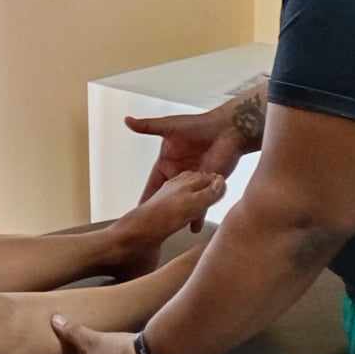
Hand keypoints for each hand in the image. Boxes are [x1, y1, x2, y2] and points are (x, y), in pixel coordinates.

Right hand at [126, 104, 249, 219]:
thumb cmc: (199, 124)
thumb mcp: (170, 126)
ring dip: (178, 216)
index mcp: (168, 163)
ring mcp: (196, 181)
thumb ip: (148, 126)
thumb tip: (126, 120)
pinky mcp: (210, 184)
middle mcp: (180, 174)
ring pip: (184, 202)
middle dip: (160, 211)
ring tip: (168, 233)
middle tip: (148, 228)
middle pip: (167, 196)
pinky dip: (198, 215)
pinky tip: (193, 229)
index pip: (154, 183)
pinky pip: (203, 202)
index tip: (136, 210)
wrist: (228, 129)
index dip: (146, 196)